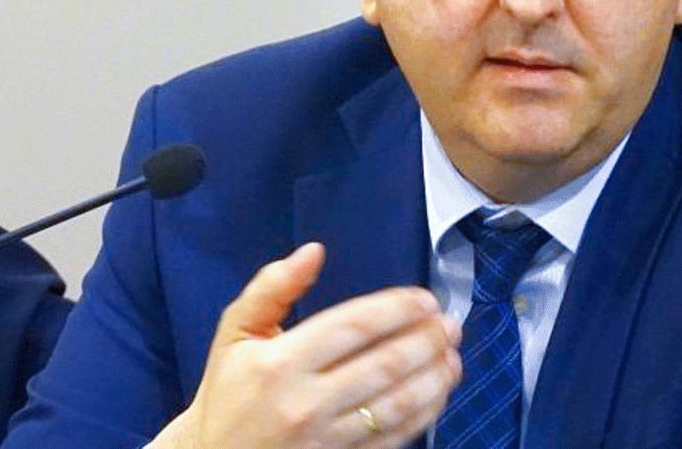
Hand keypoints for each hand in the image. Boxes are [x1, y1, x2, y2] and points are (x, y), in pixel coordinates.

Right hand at [151, 243, 461, 447]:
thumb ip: (272, 287)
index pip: (354, 326)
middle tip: (451, 324)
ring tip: (453, 355)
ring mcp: (324, 438)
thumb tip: (313, 251)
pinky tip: (438, 392)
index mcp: (279, 362)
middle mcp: (304, 401)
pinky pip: (392, 437)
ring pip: (395, 403)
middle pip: (383, 364)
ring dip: (433, 376)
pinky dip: (423, 413)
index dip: (397, 309)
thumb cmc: (228, 390)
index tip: (426, 298)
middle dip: (426, 340)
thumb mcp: (235, 332)